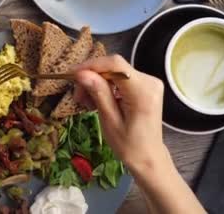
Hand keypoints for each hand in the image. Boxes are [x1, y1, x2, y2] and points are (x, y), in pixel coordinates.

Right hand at [73, 55, 168, 172]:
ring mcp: (149, 82)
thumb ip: (98, 93)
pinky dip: (106, 86)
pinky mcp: (145, 86)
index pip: (115, 65)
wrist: (149, 157)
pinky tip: (98, 100)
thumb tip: (82, 74)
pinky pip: (120, 78)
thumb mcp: (110, 121)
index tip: (73, 75)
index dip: (91, 66)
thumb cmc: (130, 146)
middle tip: (78, 96)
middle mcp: (150, 82)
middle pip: (114, 67)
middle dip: (92, 77)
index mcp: (143, 92)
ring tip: (87, 102)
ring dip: (97, 83)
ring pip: (115, 72)